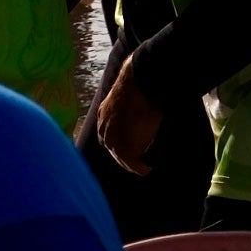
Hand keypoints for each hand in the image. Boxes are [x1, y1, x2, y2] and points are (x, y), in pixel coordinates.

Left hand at [97, 58, 162, 174]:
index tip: (131, 143)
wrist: (140, 84)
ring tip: (144, 165)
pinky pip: (134, 165)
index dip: (119, 141)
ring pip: (122, 161)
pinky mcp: (126, 150)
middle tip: (138, 160)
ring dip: (134, 164)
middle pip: (113, 151)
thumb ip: (128, 103)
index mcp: (103, 115)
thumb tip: (138, 102)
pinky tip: (148, 167)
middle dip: (125, 156)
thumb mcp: (127, 94)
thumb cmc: (138, 83)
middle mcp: (104, 130)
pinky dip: (142, 168)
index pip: (107, 135)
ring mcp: (114, 142)